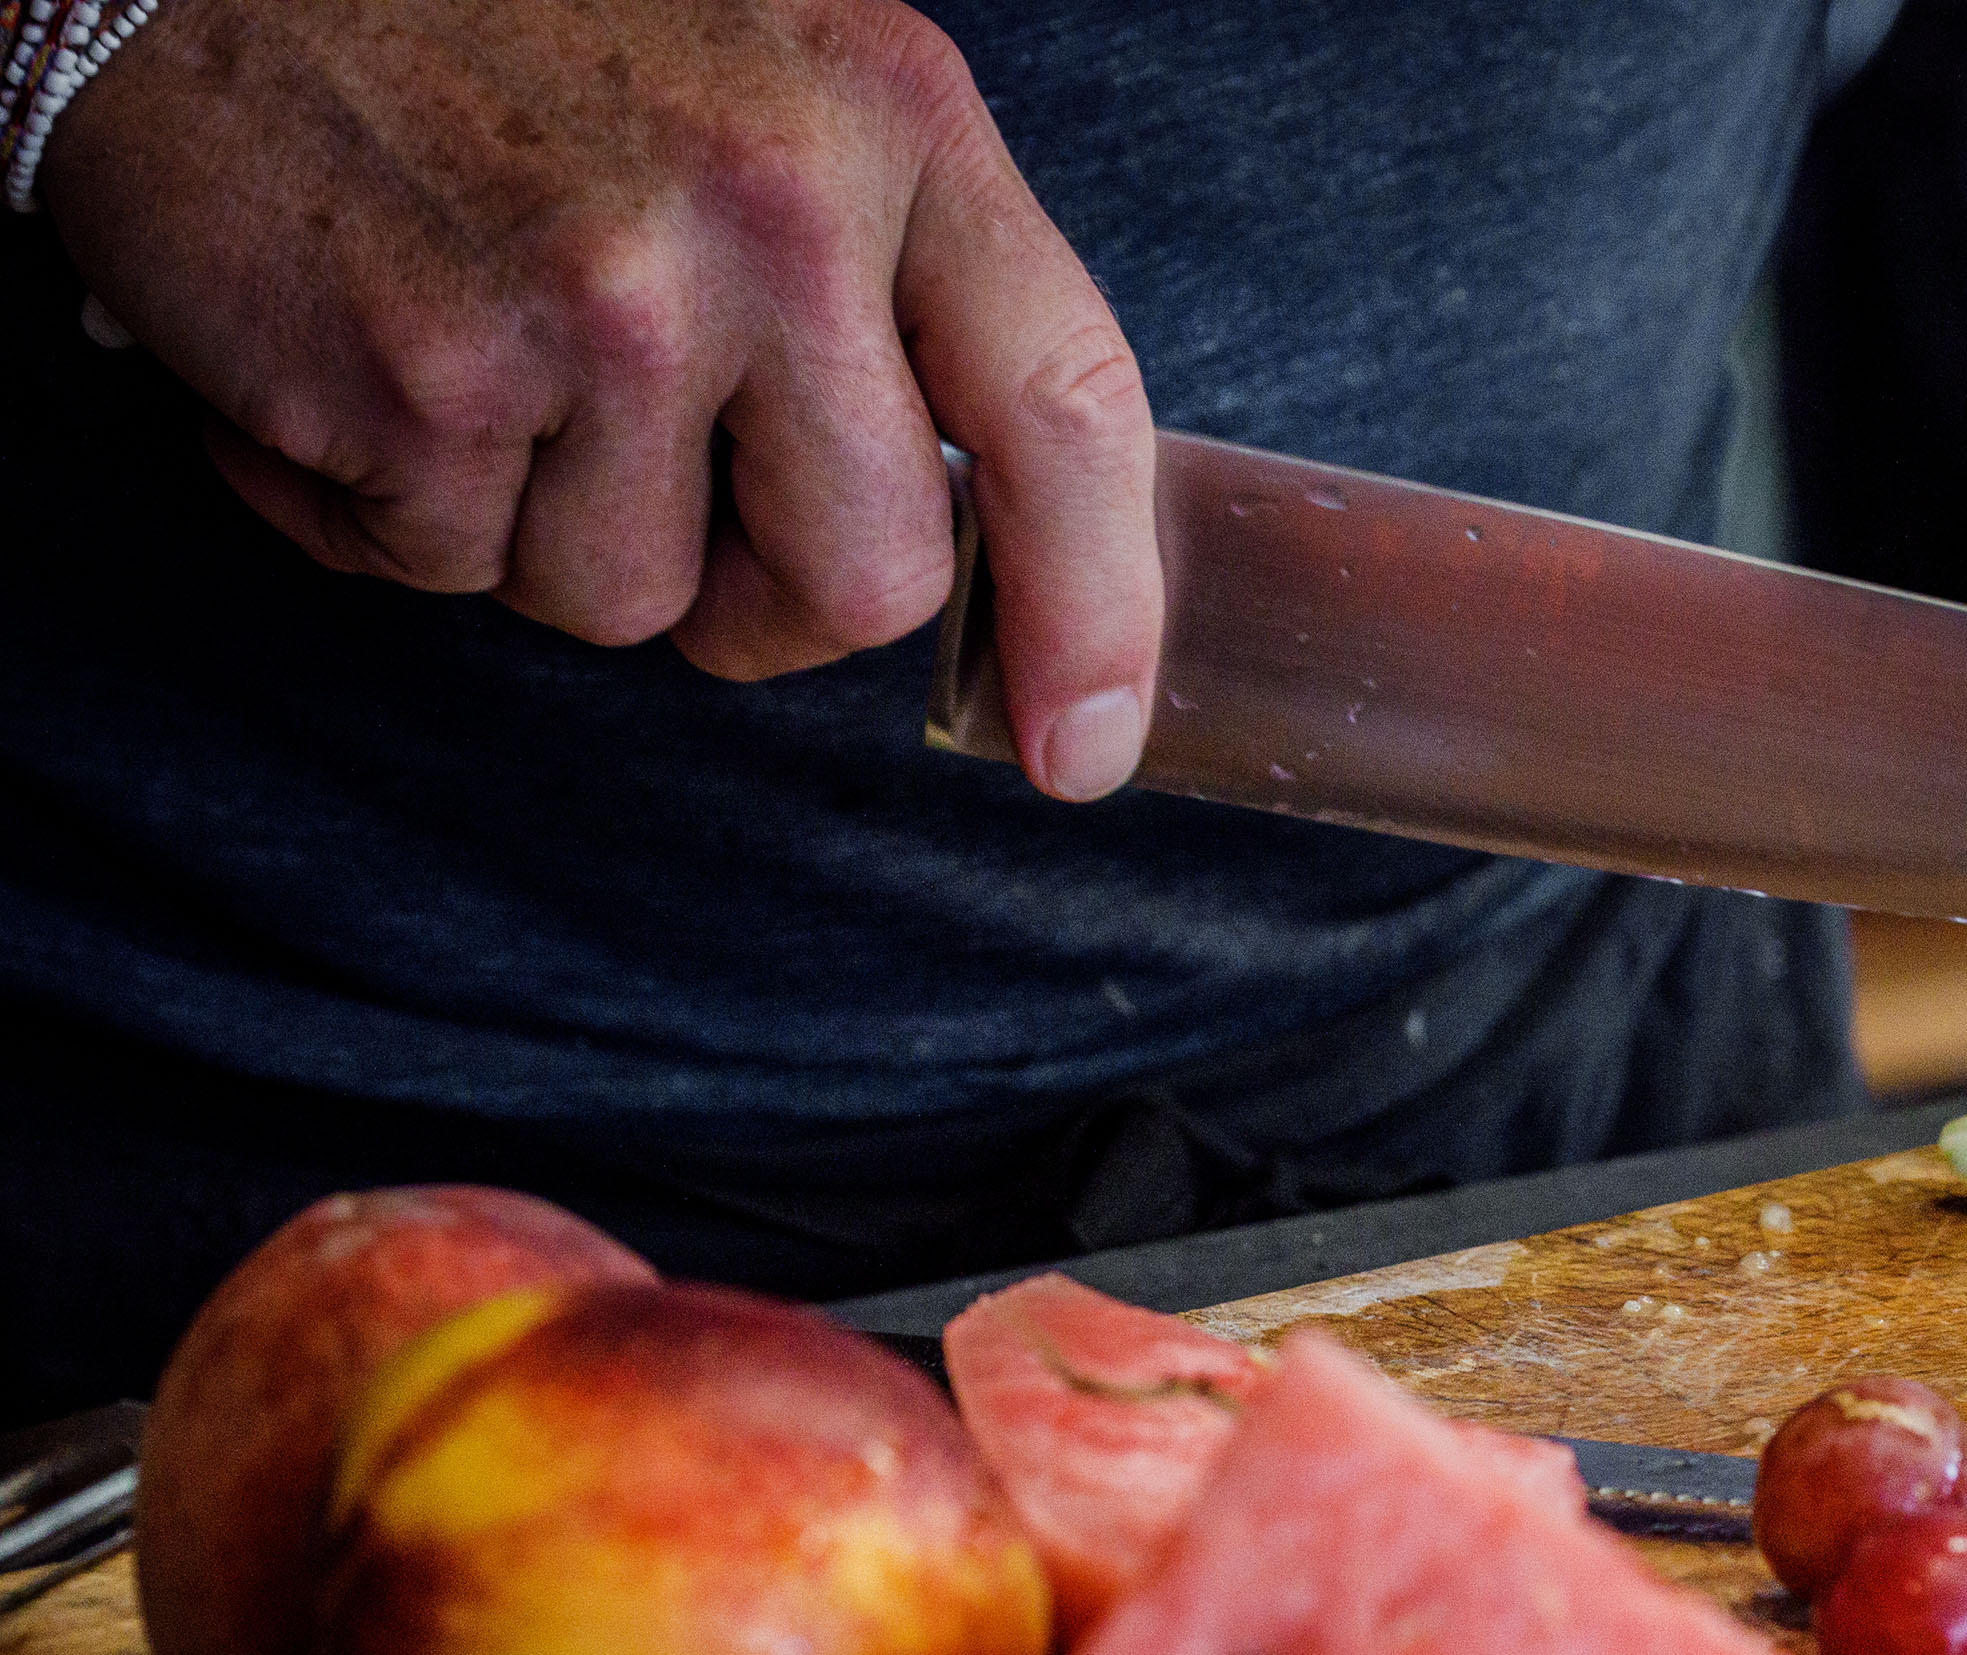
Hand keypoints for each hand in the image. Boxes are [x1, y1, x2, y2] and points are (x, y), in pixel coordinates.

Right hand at [40, 0, 1159, 799]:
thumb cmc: (500, 20)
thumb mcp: (768, 79)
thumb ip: (890, 277)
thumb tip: (970, 533)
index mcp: (892, 120)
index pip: (1066, 413)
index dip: (1095, 615)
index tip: (1085, 747)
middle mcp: (775, 210)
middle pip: (860, 582)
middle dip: (763, 601)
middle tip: (667, 502)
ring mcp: (603, 300)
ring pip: (633, 600)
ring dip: (542, 531)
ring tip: (467, 352)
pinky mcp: (430, 378)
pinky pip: (450, 572)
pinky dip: (382, 508)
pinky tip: (349, 356)